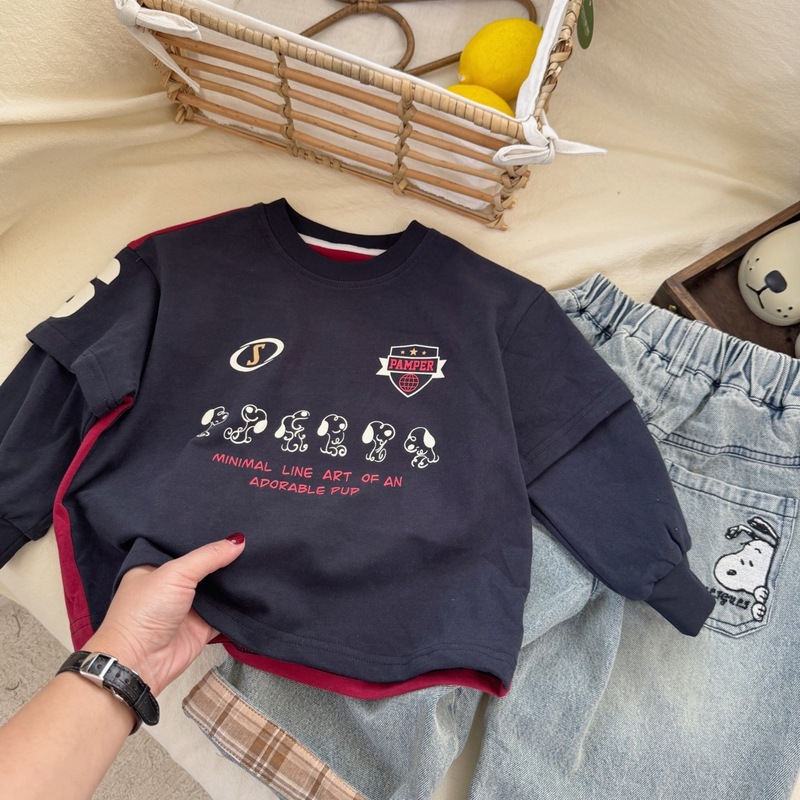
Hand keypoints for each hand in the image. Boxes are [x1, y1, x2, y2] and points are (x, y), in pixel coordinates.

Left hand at [84, 534, 245, 695]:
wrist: (140, 662)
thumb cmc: (143, 613)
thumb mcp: (175, 573)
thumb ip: (208, 556)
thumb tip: (239, 540)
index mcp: (156, 567)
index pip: (186, 545)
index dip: (207, 536)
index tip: (233, 524)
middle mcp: (172, 586)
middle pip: (206, 567)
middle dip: (225, 558)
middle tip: (252, 541)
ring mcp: (188, 607)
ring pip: (218, 589)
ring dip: (234, 581)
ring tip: (260, 559)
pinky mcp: (202, 627)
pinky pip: (226, 612)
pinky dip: (239, 605)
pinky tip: (256, 589)